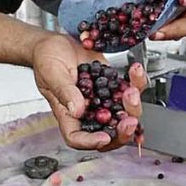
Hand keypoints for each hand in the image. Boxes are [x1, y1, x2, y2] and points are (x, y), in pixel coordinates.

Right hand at [32, 34, 146, 150]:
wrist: (58, 42)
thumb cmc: (47, 59)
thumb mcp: (52, 72)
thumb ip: (64, 92)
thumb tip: (78, 110)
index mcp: (67, 114)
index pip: (77, 137)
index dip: (91, 142)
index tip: (104, 138)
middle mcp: (87, 112)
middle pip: (108, 133)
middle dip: (122, 131)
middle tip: (129, 120)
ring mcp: (103, 100)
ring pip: (124, 114)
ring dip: (133, 106)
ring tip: (131, 90)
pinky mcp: (114, 85)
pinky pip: (131, 90)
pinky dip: (138, 83)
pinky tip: (135, 71)